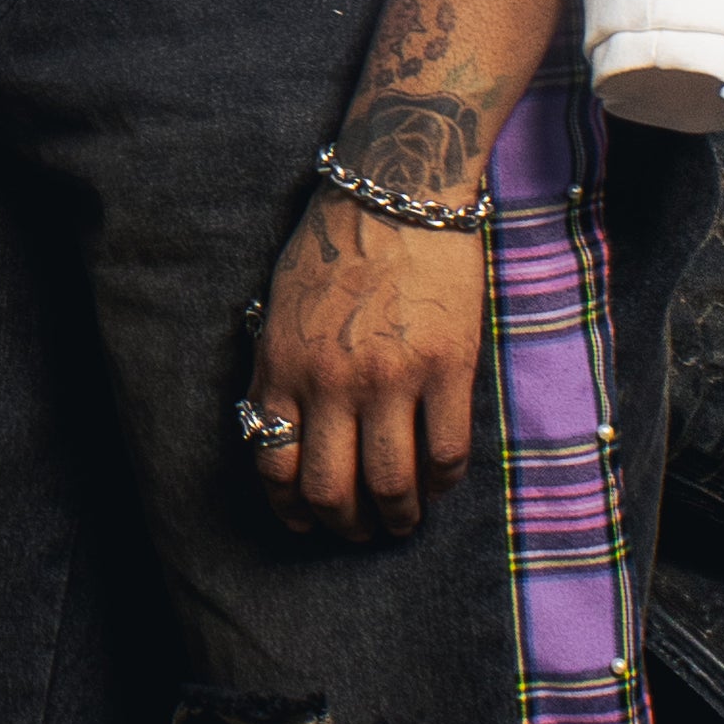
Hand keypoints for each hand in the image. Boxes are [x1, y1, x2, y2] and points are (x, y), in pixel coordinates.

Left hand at [244, 190, 485, 542]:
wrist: (395, 192)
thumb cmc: (333, 244)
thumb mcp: (281, 310)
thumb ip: (279, 372)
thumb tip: (281, 434)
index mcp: (283, 368)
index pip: (276, 466)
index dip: (292, 509)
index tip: (307, 522)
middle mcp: (331, 382)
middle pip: (331, 491)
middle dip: (345, 526)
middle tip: (361, 531)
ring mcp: (391, 378)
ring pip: (390, 484)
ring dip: (397, 517)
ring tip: (403, 521)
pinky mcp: (447, 367)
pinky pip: (445, 452)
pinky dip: (442, 483)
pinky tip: (439, 483)